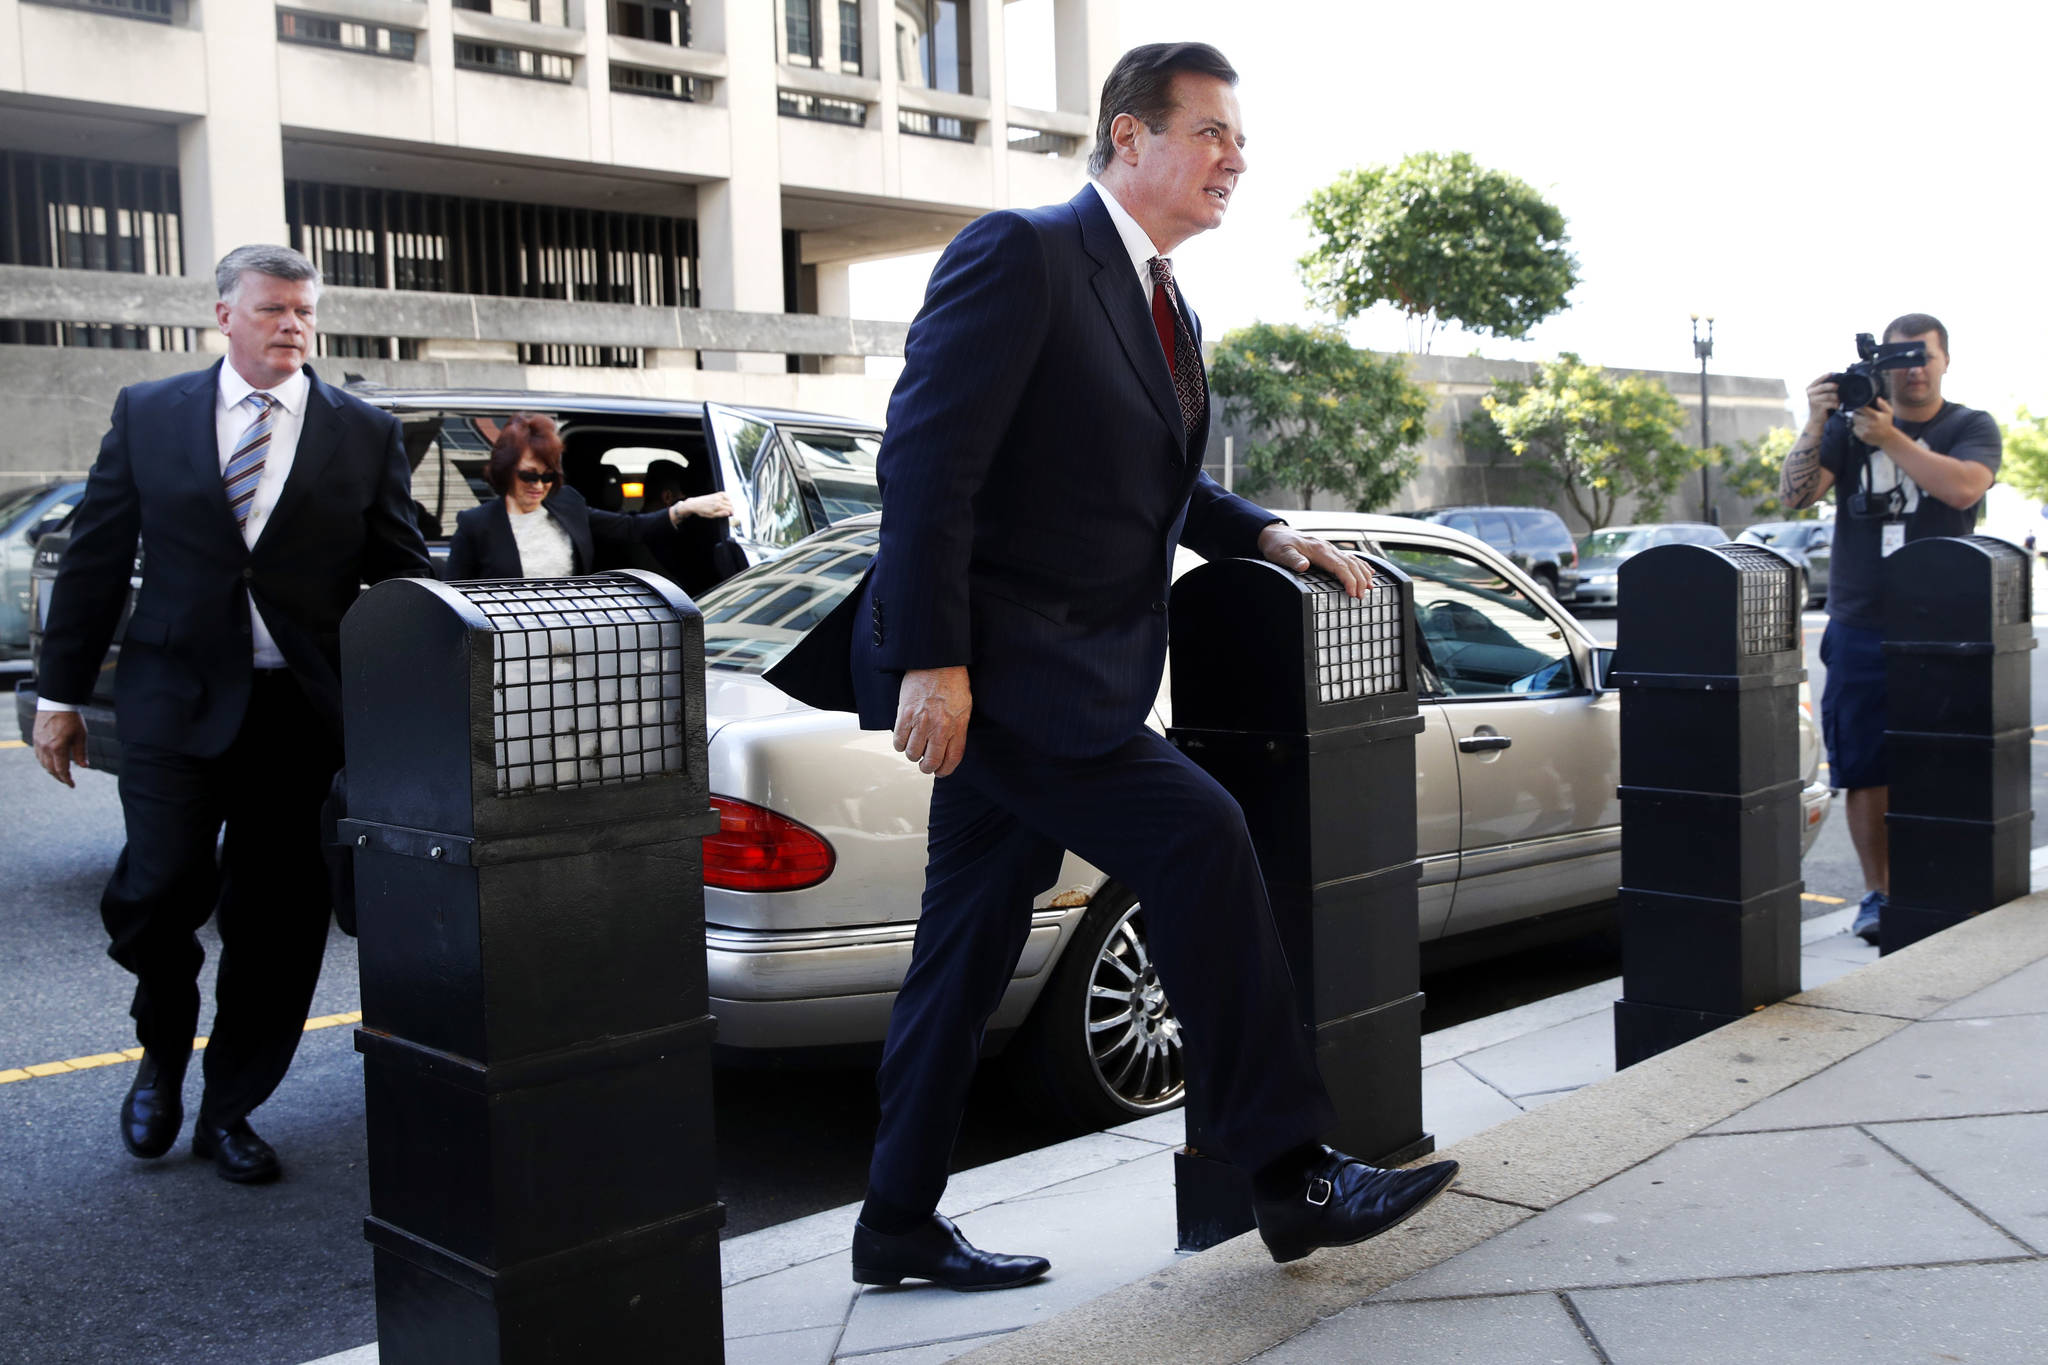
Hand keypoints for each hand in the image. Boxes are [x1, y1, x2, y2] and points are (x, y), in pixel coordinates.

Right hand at [33, 710, 87, 787]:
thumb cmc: (72, 719)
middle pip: (51, 769)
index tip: (72, 785)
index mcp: (58, 748)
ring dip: (51, 771)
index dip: (67, 779)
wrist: (57, 704)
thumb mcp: (81, 736)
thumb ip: (81, 753)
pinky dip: (45, 762)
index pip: (61, 770)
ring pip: (43, 763)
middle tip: (67, 781)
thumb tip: (84, 767)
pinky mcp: (35, 739)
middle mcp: (45, 747)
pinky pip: (39, 756)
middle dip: (59, 777)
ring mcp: (38, 743)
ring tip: (60, 774)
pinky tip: (52, 763)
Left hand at [670, 492, 734, 523]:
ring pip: (729, 499)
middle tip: (728, 512)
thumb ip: (721, 514)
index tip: (731, 515)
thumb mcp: (711, 516)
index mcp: (718, 506)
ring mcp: (717, 496)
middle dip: (731, 509)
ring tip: (726, 508)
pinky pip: (724, 494)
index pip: (730, 509)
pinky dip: (727, 497)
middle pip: (730, 504)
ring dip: (729, 504)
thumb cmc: (702, 511)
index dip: (732, 513)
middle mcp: (719, 500)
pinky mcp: (715, 494)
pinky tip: (725, 500)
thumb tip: (728, 513)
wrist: (695, 504)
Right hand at [893, 666, 971, 776]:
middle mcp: (940, 726)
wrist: (937, 660)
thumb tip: (949, 749)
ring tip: (915, 748)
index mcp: (957, 725)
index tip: (941, 772)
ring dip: (913, 755)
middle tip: (925, 765)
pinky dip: (900, 744)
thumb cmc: (953, 682)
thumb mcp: (964, 707)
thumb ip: (958, 729)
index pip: (953, 758)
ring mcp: (921, 720)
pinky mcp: (905, 713)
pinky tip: (904, 739)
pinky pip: (898, 740)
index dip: (945, 770)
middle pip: (931, 761)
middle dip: (927, 768)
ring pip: (912, 753)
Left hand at [1256, 524, 1373, 597]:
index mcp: (1318, 550)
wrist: (1275, 534)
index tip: (1353, 592)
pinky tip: (1369, 572)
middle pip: (1350, 564)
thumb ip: (1293, 560)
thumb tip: (1304, 565)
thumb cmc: (1278, 545)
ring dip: (1363, 574)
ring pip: (1353, 560)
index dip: (1348, 579)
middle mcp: (1327, 548)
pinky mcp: (1329, 551)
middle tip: (1362, 596)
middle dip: (1359, 580)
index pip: (1340, 565)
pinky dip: (1361, 565)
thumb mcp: (1281, 553)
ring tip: (1370, 588)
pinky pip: (1350, 557)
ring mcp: (1329, 549)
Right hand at [1804, 373, 1840, 424]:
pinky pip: (1831, 403)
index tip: (1831, 373)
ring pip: (1828, 395)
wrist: (1816, 420)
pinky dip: (1837, 404)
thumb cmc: (1820, 406)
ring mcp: (1813, 401)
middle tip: (1839, 386)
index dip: (1824, 376)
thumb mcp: (1819, 396)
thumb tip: (1835, 381)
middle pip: (1823, 386)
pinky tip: (1839, 405)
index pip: (1817, 380)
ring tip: (1840, 399)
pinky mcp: (1819, 407)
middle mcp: (1810, 394)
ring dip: (1836, 397)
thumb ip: (1823, 389)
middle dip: (1833, 386)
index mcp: (1809, 389)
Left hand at [1849, 396, 1897, 446]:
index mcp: (1875, 416)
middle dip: (1857, 414)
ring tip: (1863, 422)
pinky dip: (1857, 428)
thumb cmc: (1887, 424)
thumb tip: (1878, 398)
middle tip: (1861, 415)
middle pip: (1855, 416)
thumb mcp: (1889, 413)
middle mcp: (1869, 423)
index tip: (1858, 407)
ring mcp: (1865, 430)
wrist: (1887, 438)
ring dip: (1857, 421)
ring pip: (1854, 422)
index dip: (1858, 407)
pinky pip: (1854, 429)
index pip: (1861, 409)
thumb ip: (1883, 405)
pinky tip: (1863, 428)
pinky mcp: (1862, 436)